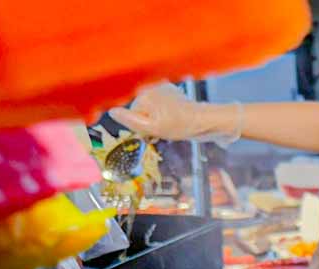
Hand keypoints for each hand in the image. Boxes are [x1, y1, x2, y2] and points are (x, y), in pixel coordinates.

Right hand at [109, 83, 240, 144]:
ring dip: (159, 120)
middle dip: (150, 123)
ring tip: (172, 125)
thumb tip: (112, 112)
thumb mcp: (153, 128)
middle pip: (141, 111)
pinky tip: (176, 120)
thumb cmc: (181, 126)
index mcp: (144, 94)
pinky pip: (161, 107)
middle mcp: (151, 87)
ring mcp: (163, 89)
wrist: (206, 122)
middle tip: (165, 129)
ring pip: (151, 111)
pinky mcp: (172, 93)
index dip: (142, 127)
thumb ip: (131, 120)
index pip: (131, 115)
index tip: (155, 131)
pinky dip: (166, 115)